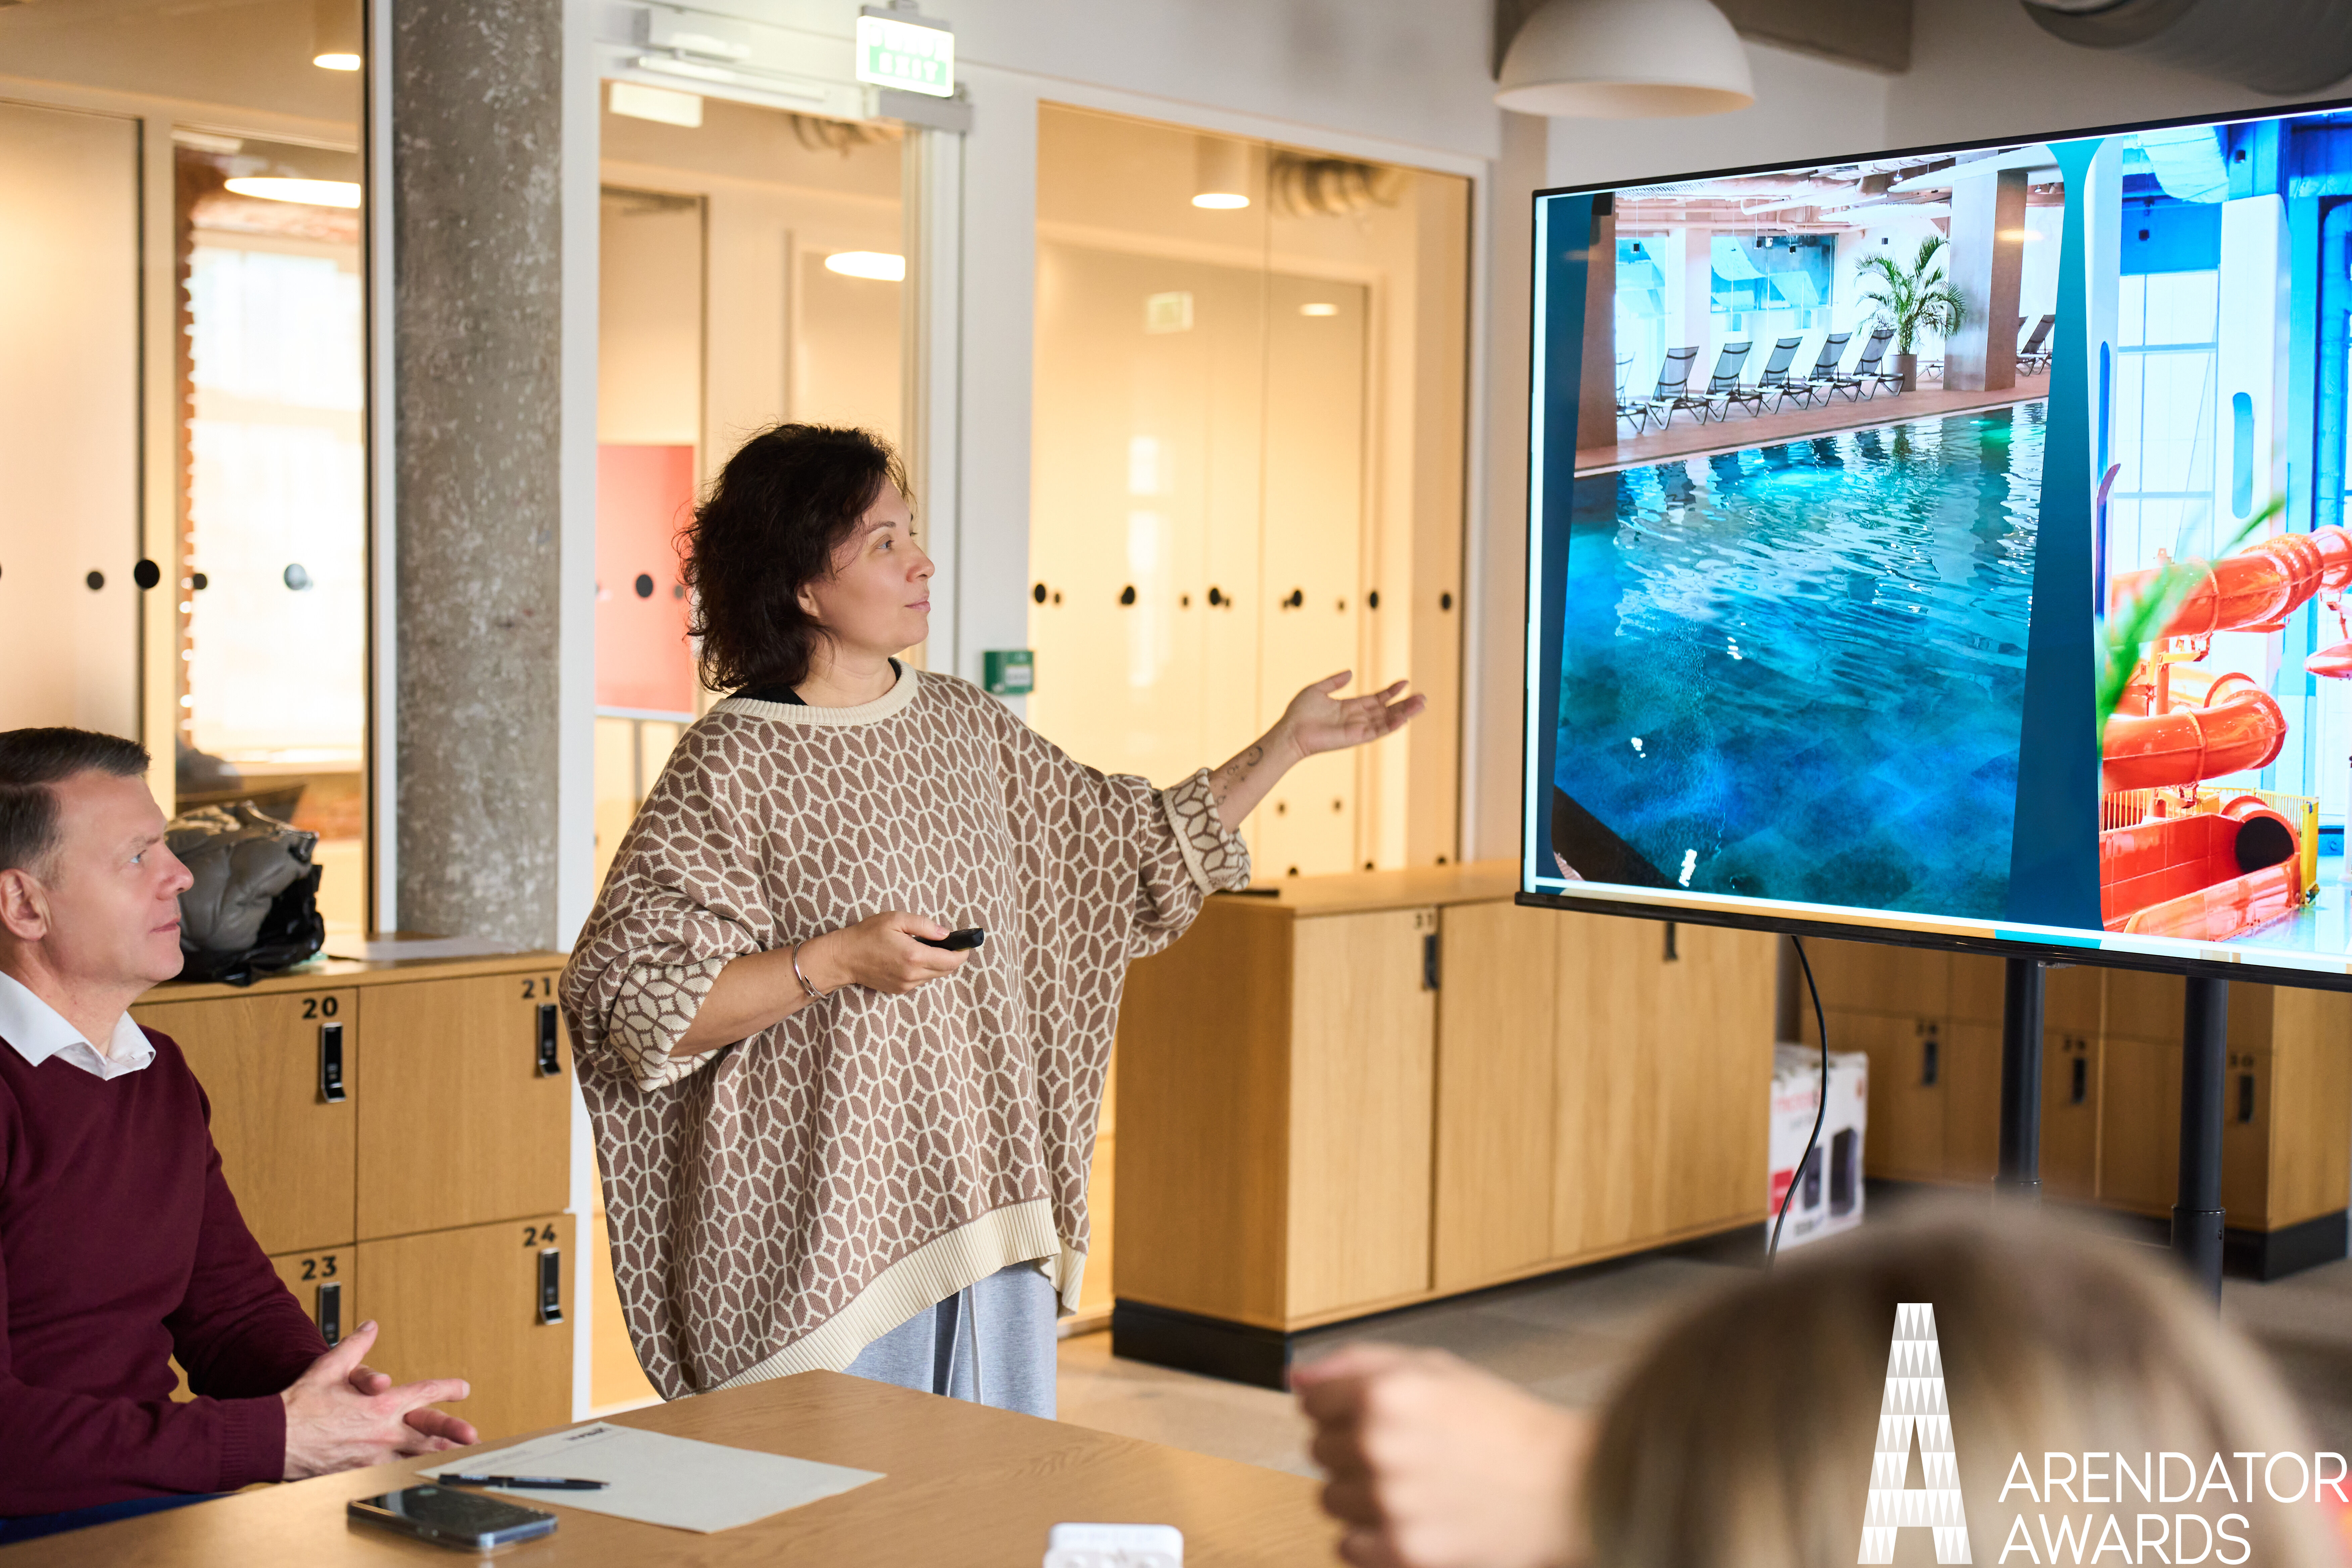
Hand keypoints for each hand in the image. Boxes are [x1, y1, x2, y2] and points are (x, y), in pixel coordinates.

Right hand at [281, 1321, 476, 1479]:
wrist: (274, 1438)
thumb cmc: (300, 1404)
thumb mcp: (330, 1366)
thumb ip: (355, 1345)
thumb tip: (370, 1327)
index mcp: (381, 1404)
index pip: (423, 1393)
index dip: (446, 1389)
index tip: (463, 1388)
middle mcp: (383, 1431)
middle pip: (428, 1432)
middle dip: (453, 1433)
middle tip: (473, 1436)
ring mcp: (373, 1455)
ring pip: (413, 1457)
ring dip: (435, 1457)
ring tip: (454, 1459)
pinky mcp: (359, 1473)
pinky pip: (389, 1473)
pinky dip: (404, 1472)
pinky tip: (414, 1475)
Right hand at [799, 911, 968, 996]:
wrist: (844, 957)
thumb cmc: (867, 934)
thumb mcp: (895, 919)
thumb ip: (924, 925)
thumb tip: (945, 934)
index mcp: (914, 956)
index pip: (951, 961)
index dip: (962, 952)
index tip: (965, 943)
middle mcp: (913, 974)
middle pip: (946, 970)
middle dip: (952, 957)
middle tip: (950, 943)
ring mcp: (906, 985)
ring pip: (934, 975)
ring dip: (938, 963)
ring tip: (929, 947)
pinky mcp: (900, 989)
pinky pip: (921, 980)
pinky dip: (924, 969)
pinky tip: (913, 957)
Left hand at [1279, 672, 1424, 760]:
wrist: (1291, 731)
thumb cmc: (1299, 713)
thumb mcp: (1317, 689)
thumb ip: (1334, 681)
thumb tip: (1350, 672)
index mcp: (1349, 707)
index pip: (1376, 699)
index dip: (1390, 692)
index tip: (1404, 682)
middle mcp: (1356, 719)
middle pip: (1386, 710)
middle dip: (1405, 704)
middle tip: (1423, 697)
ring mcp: (1358, 729)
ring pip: (1387, 720)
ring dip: (1404, 713)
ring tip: (1421, 704)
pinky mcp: (1356, 737)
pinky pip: (1378, 731)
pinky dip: (1391, 725)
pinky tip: (1404, 718)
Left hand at [1293, 1344, 1589, 1567]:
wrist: (1565, 1487)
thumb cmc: (1504, 1426)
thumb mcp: (1434, 1368)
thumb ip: (1356, 1364)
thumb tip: (1297, 1376)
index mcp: (1385, 1392)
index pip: (1312, 1400)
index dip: (1339, 1406)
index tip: (1366, 1413)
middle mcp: (1380, 1445)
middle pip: (1319, 1450)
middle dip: (1352, 1449)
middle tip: (1404, 1450)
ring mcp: (1390, 1503)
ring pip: (1329, 1499)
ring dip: (1360, 1495)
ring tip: (1411, 1486)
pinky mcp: (1404, 1552)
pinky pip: (1347, 1547)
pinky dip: (1372, 1538)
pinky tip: (1411, 1518)